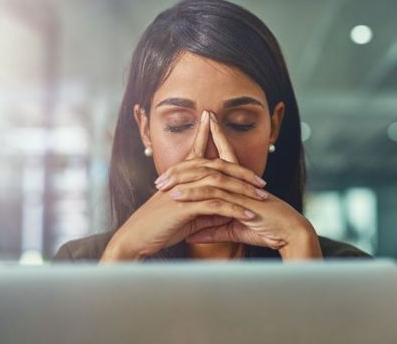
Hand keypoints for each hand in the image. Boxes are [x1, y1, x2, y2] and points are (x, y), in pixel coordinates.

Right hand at [100, 111, 267, 261]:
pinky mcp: (184, 206)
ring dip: (243, 191)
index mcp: (182, 176)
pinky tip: (249, 215)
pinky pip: (216, 204)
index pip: (205, 158)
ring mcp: (183, 190)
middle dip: (243, 173)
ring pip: (220, 183)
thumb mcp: (187, 216)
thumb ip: (206, 208)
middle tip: (262, 182)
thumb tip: (228, 209)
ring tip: (262, 198)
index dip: (226, 156)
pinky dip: (235, 209)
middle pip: (219, 167)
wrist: (135, 239)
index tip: (250, 168)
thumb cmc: (159, 228)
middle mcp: (183, 178)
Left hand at [166, 112, 321, 259]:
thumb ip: (212, 229)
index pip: (224, 158)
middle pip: (209, 164)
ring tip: (162, 184)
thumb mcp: (233, 229)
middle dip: (186, 164)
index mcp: (240, 184)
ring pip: (207, 177)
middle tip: (164, 172)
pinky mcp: (241, 201)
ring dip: (183, 179)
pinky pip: (214, 195)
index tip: (199, 132)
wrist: (289, 233)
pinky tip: (177, 196)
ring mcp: (240, 189)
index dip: (212, 143)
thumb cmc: (267, 230)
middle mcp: (239, 182)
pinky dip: (194, 194)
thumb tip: (192, 234)